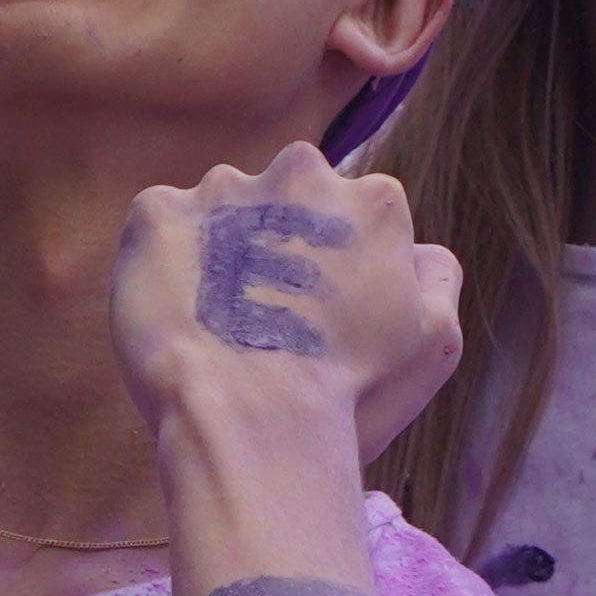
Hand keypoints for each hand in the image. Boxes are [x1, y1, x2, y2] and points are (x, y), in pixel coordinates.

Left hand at [112, 145, 460, 462]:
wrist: (252, 422)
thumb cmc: (353, 393)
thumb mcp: (436, 340)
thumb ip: (435, 275)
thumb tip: (418, 249)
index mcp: (372, 200)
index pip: (354, 211)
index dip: (336, 262)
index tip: (319, 309)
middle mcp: (300, 174)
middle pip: (288, 195)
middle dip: (278, 238)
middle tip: (265, 310)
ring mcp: (224, 189)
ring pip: (222, 209)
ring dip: (220, 250)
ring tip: (216, 321)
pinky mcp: (159, 213)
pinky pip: (159, 222)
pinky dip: (163, 259)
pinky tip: (175, 311)